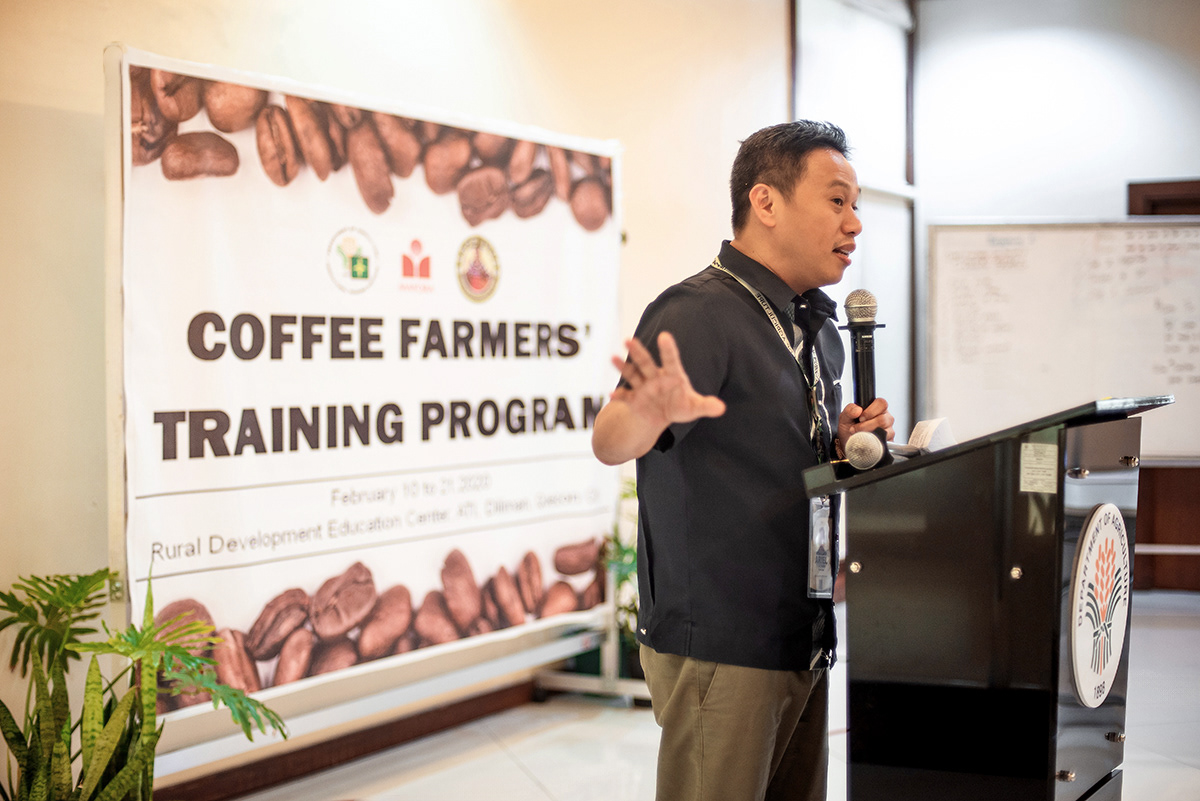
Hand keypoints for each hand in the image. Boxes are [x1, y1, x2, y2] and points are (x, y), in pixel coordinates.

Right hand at [592, 331, 724, 464]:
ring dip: (623, 366)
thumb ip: (706, 405)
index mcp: (672, 375)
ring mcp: (643, 387)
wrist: (662, 415)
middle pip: (646, 362)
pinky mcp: (634, 400)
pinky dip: (619, 396)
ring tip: (612, 357)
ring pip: (632, 374)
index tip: (665, 336)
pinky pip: (626, 397)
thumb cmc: (681, 405)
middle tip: (628, 339)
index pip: (671, 360)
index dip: (668, 349)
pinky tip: (612, 395)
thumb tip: (721, 408)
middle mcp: (655, 377)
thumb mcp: (694, 407)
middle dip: (638, 351)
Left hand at [837, 398, 894, 455]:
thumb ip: (849, 410)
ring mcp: (889, 430)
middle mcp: (886, 418)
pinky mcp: (889, 442)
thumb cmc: (849, 428)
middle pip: (883, 419)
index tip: (860, 418)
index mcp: (877, 408)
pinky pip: (885, 442)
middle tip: (856, 428)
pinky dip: (873, 443)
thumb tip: (858, 410)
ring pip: (884, 431)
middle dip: (866, 425)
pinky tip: (866, 442)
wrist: (848, 444)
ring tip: (858, 435)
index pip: (882, 403)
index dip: (871, 411)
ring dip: (868, 434)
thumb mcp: (845, 418)